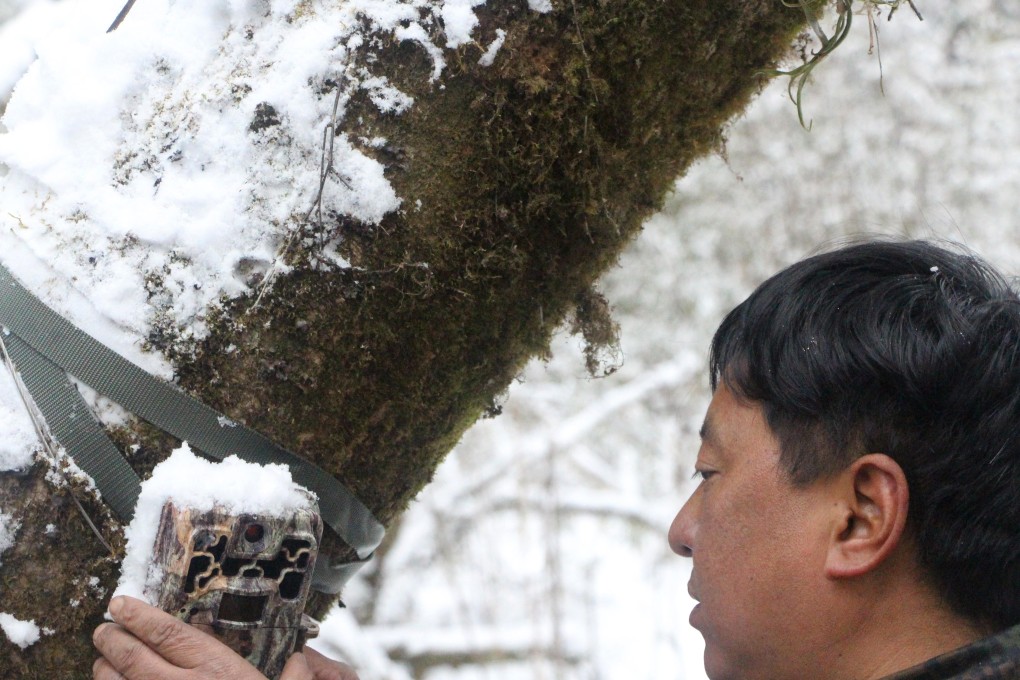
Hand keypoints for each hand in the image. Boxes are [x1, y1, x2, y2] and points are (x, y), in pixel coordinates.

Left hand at [93, 596, 358, 678]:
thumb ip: (295, 677)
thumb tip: (301, 660)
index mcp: (216, 670)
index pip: (169, 633)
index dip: (140, 615)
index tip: (121, 604)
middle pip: (134, 656)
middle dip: (113, 639)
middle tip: (103, 630)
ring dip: (104, 670)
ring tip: (101, 661)